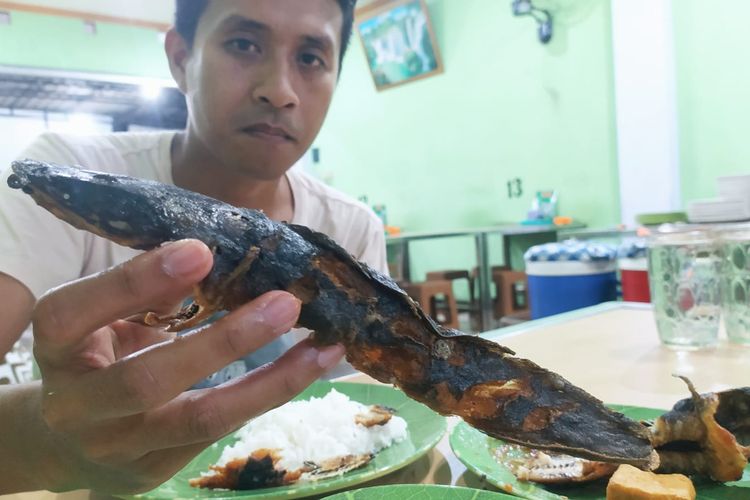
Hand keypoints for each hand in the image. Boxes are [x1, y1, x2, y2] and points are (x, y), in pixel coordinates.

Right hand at [24, 240, 344, 492]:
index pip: (78, 311)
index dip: (135, 281)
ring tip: (324, 347)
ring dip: (271, 382)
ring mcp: (117, 448)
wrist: (64, 439)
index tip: (200, 249)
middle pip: (147, 381)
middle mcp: (78, 406)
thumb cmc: (94, 355)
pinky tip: (310, 367)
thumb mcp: (103, 316)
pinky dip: (269, 396)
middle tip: (285, 304)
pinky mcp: (153, 472)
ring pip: (200, 419)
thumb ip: (147, 291)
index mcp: (56, 348)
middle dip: (224, 341)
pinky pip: (219, 433)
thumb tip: (213, 255)